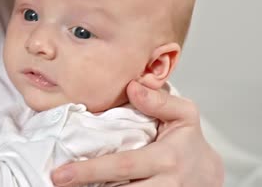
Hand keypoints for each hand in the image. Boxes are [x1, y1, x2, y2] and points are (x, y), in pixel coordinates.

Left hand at [50, 80, 223, 185]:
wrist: (208, 174)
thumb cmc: (188, 141)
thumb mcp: (184, 115)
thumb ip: (160, 100)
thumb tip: (133, 87)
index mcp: (166, 158)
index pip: (123, 166)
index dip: (91, 170)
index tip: (62, 173)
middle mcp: (164, 184)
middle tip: (57, 181)